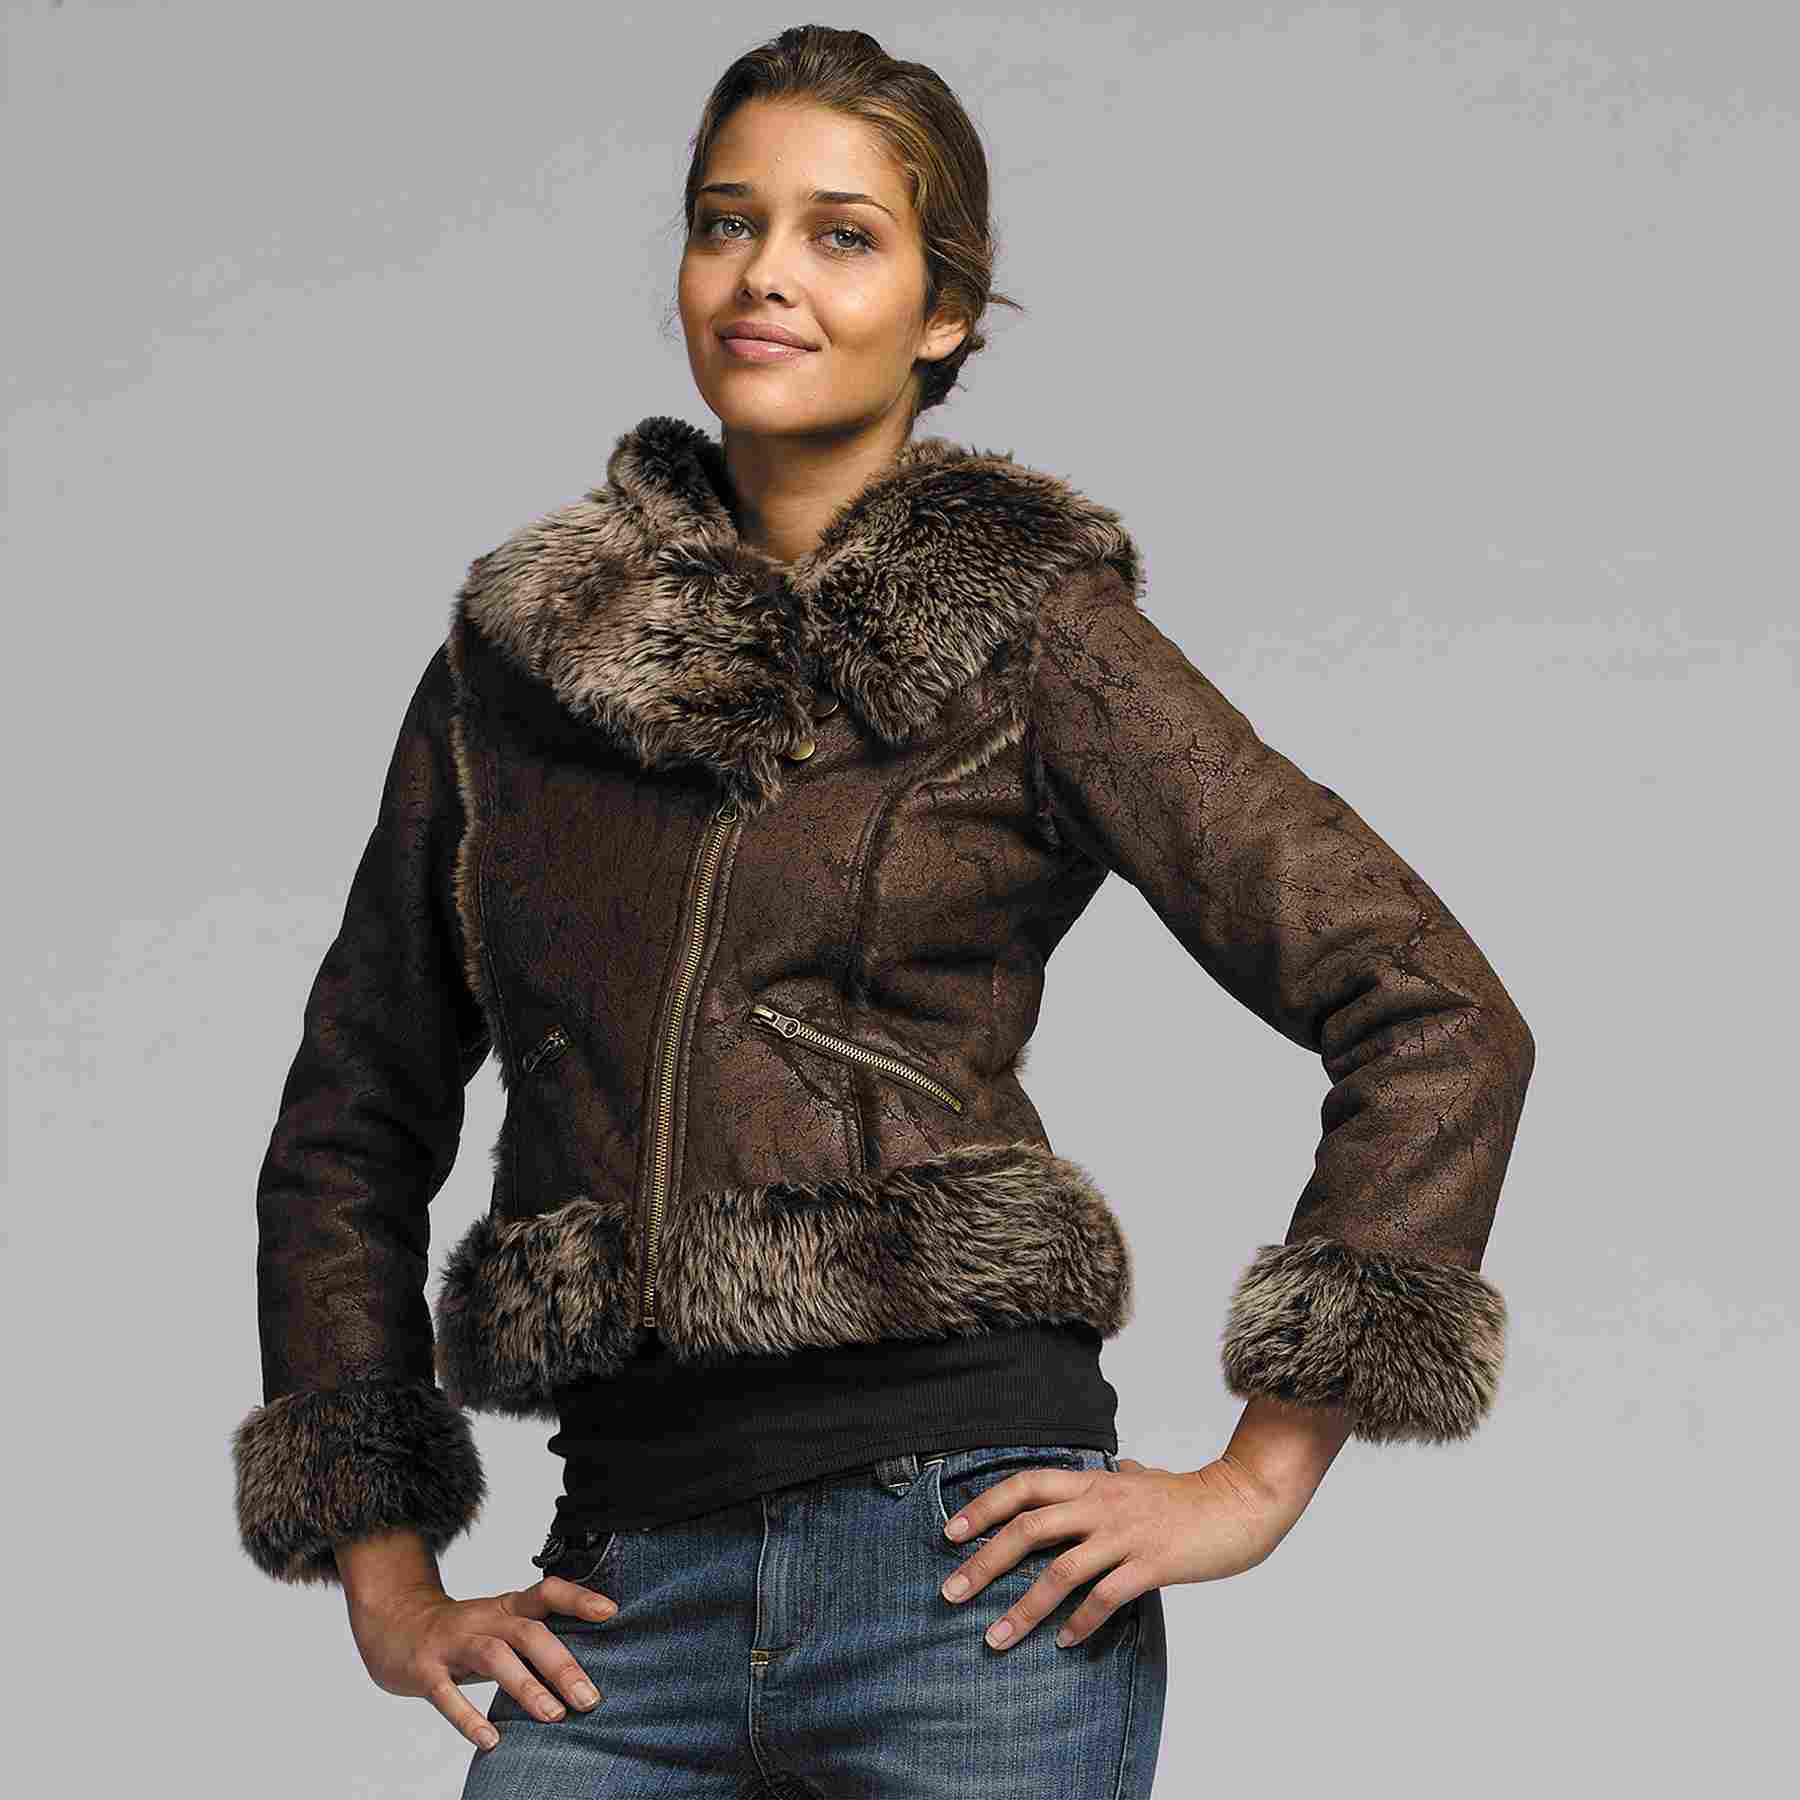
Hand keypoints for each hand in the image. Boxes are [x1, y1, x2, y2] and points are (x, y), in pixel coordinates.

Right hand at [345, 1572, 619, 1752]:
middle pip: (527, 1632)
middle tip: (589, 1698)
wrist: (392, 1624)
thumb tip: (583, 1673)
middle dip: (561, 1664)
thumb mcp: (497, 1627)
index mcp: (505, 1607)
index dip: (577, 1598)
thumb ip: (532, 1644)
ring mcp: (452, 1641)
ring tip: (553, 1716)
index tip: (611, 1611)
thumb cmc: (460, 1633)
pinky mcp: (424, 1668)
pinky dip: (468, 1717)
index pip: (546, 1592)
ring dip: (526, 1686)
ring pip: (494, 1656)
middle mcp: (482, 1618)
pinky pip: (446, 1693)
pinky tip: (490, 1740)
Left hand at [937, 1453, 1293, 1651]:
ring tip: (995, 1638)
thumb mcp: (1144, 1478)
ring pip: (1060, 1571)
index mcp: (1093, 1482)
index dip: (984, 1506)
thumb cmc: (1190, 1495)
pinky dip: (1080, 1622)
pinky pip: (1105, 1597)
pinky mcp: (1150, 1564)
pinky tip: (1063, 1644)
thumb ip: (1122, 1476)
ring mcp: (1124, 1535)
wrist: (1240, 1503)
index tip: (951, 1533)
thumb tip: (1117, 1468)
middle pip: (1028, 1528)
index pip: (1024, 1486)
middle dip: (984, 1562)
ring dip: (1023, 1608)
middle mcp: (1100, 1504)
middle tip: (950, 1593)